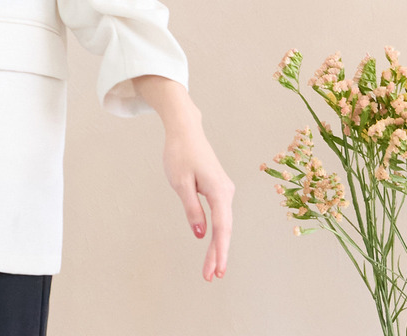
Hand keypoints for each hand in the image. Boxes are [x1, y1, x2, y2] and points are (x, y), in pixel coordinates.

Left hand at [132, 76, 233, 281]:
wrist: (185, 129)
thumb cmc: (180, 153)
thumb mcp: (180, 182)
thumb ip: (192, 208)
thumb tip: (201, 233)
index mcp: (219, 191)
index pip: (222, 228)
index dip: (219, 252)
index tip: (215, 271)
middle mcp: (227, 191)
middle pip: (224, 228)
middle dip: (218, 254)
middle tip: (211, 277)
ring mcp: (224, 190)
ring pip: (224, 223)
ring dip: (217, 245)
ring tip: (211, 268)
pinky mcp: (219, 188)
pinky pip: (221, 215)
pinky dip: (217, 231)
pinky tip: (213, 246)